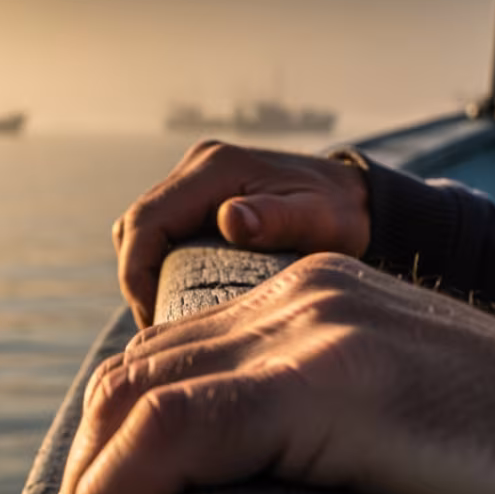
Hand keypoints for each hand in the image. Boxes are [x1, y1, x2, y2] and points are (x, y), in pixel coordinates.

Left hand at [55, 253, 494, 493]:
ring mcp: (313, 328)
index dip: (114, 457)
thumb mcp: (386, 433)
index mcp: (314, 300)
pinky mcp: (328, 379)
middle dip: (90, 481)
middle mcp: (300, 296)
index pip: (163, 365)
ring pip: (132, 401)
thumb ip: (315, 435)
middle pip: (131, 378)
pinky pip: (172, 432)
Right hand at [114, 140, 369, 325]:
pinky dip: (162, 265)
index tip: (153, 319)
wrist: (358, 200)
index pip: (146, 221)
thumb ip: (278, 219)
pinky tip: (182, 298)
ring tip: (169, 316)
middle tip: (160, 326)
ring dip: (147, 272)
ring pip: (145, 230)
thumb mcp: (319, 219)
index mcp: (214, 168)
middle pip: (136, 226)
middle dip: (138, 279)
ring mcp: (197, 180)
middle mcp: (198, 167)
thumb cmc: (342, 214)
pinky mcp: (202, 197)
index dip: (136, 274)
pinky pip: (163, 232)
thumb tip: (229, 219)